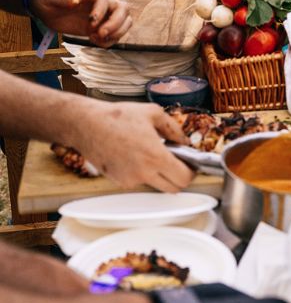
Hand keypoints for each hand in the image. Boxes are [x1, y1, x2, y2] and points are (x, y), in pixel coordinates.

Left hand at [28, 0, 131, 46]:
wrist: (45, 6)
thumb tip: (75, 2)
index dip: (101, 11)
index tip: (91, 23)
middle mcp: (101, 1)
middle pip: (123, 9)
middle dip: (116, 24)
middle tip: (100, 34)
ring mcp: (102, 15)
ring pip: (125, 22)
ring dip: (116, 33)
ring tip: (98, 38)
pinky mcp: (99, 27)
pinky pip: (114, 34)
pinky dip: (108, 41)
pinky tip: (93, 41)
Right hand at [69, 101, 192, 190]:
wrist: (87, 125)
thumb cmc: (118, 117)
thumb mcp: (153, 113)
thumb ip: (174, 129)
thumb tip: (185, 141)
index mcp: (155, 156)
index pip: (184, 178)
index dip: (192, 172)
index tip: (191, 164)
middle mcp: (144, 173)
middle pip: (174, 189)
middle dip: (180, 177)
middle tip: (178, 163)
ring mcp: (131, 180)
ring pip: (157, 185)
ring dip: (161, 175)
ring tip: (153, 154)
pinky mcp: (120, 182)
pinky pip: (140, 182)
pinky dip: (144, 173)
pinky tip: (136, 156)